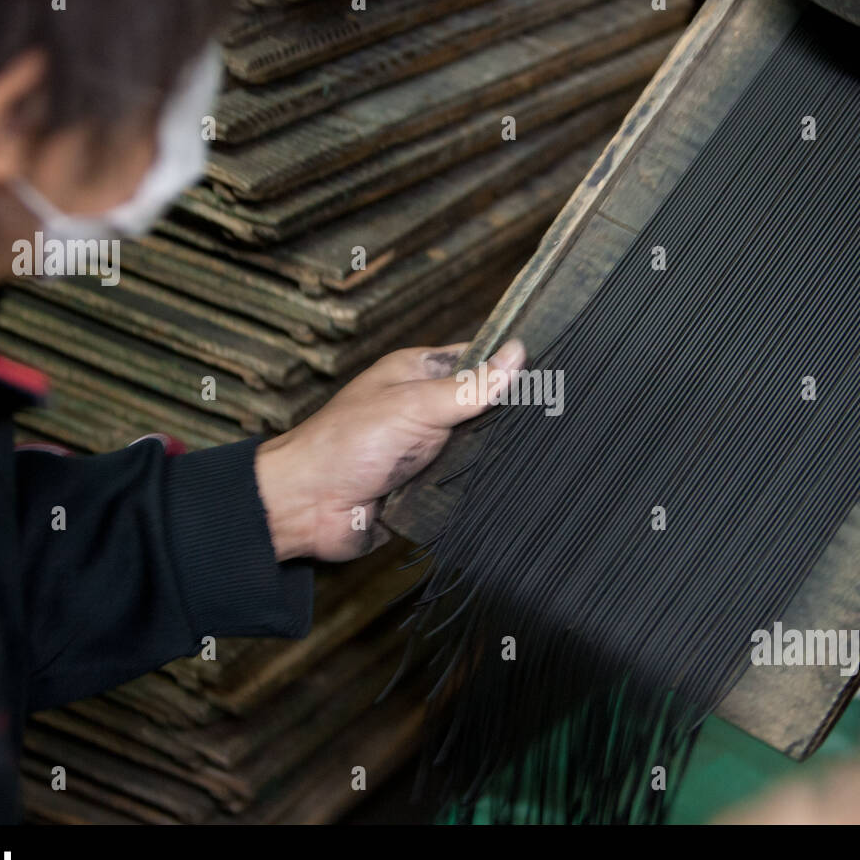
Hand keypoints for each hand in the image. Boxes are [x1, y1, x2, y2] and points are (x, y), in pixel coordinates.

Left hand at [254, 338, 526, 561]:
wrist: (307, 507)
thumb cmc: (345, 444)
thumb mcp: (415, 405)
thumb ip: (470, 386)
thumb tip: (517, 353)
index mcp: (417, 374)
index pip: (476, 359)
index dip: (508, 365)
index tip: (552, 372)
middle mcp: (423, 408)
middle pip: (482, 407)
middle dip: (505, 417)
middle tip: (551, 419)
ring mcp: (424, 448)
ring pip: (476, 448)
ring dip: (490, 456)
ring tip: (535, 453)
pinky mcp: (424, 486)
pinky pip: (462, 484)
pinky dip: (475, 487)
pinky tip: (503, 486)